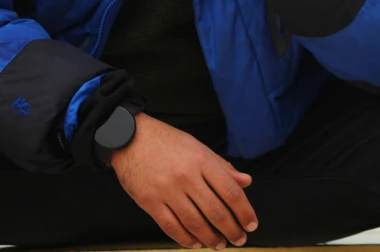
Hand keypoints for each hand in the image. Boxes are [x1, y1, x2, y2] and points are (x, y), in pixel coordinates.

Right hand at [111, 114, 257, 248]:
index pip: (230, 191)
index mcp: (200, 159)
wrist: (128, 137)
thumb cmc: (165, 140)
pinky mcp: (150, 202)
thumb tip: (245, 181)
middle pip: (215, 211)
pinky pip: (172, 228)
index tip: (251, 224)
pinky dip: (186, 239)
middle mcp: (186, 176)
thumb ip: (221, 165)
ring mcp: (167, 190)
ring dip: (211, 239)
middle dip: (231, 230)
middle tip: (239, 239)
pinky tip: (195, 242)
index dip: (244, 211)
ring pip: (195, 224)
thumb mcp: (196, 145)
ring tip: (219, 244)